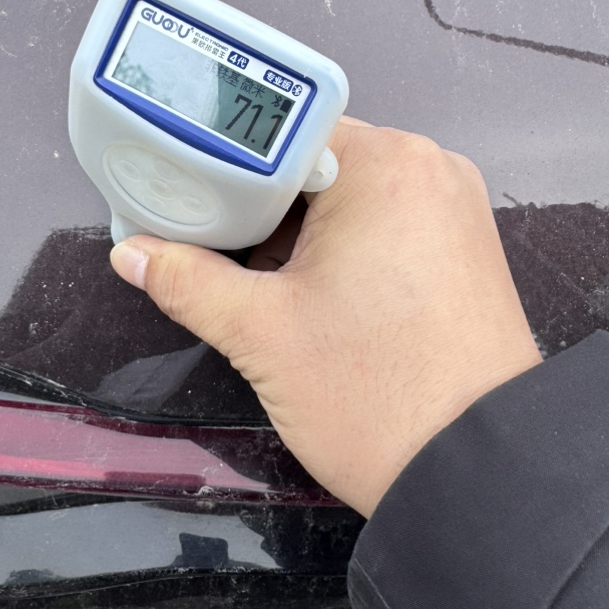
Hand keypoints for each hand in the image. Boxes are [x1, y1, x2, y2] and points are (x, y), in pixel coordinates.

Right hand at [110, 118, 541, 515]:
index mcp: (384, 165)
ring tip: (264, 287)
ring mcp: (454, 212)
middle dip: (262, 212)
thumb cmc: (376, 395)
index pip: (281, 135)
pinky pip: (387, 228)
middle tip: (216, 252)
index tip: (189, 199)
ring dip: (301, 237)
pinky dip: (344, 253)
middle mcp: (430, 171)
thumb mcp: (260, 333)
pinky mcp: (465, 252)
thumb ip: (187, 281)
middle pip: (316, 166)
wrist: (476, 473)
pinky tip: (314, 299)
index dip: (226, 168)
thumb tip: (133, 254)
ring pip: (350, 200)